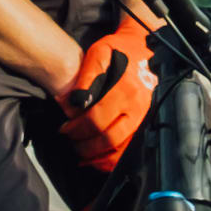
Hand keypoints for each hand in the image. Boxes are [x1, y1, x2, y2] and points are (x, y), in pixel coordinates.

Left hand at [52, 22, 157, 173]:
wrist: (145, 49)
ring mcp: (144, 119)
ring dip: (97, 157)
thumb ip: (86, 77)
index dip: (76, 128)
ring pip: (120, 150)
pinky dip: (111, 161)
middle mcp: (138, 107)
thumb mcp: (99, 53)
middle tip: (70, 140)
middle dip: (84, 145)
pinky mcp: (146, 126)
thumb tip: (74, 102)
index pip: (97, 119)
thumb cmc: (120, 51)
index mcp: (126, 89)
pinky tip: (96, 160)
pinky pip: (129, 152)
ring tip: (81, 153)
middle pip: (109, 138)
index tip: (64, 129)